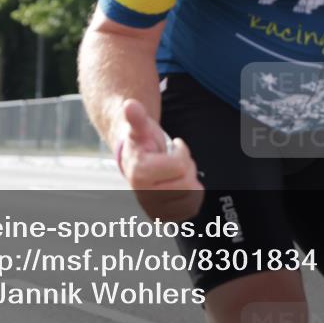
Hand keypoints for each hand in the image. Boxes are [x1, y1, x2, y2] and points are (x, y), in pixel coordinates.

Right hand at [120, 99, 203, 221]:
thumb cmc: (142, 142)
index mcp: (140, 173)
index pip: (180, 166)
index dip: (181, 152)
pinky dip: (193, 197)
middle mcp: (144, 195)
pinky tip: (182, 186)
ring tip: (177, 173)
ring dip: (191, 182)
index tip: (172, 147)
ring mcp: (154, 208)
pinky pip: (191, 210)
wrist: (135, 161)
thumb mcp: (140, 127)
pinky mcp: (163, 217)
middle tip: (176, 160)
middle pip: (188, 183)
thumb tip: (130, 105)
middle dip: (187, 167)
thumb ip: (136, 117)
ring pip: (192, 198)